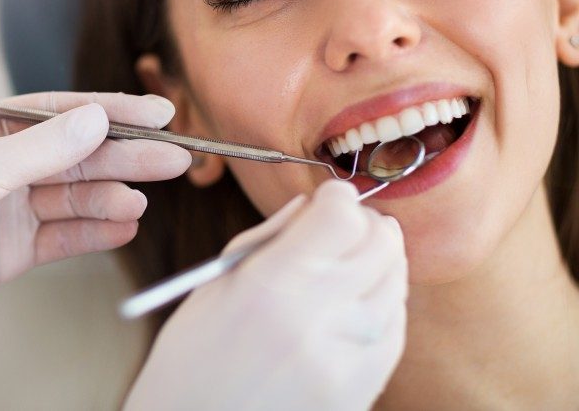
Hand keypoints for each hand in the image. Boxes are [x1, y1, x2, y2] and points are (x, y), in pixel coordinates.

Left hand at [0, 92, 190, 409]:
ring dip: (110, 197)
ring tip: (148, 199)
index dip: (111, 113)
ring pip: (70, 198)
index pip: (58, 113)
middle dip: (124, 156)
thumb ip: (40, 150)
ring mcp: (1, 209)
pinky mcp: (4, 252)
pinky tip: (123, 226)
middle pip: (73, 156)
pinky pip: (59, 237)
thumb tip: (96, 119)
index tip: (159, 113)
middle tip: (177, 159)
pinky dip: (91, 233)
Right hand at [124, 180, 407, 410]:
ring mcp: (346, 359)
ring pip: (395, 283)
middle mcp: (317, 318)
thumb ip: (268, 239)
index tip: (326, 198)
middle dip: (364, 222)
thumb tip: (312, 206)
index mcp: (271, 285)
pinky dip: (384, 303)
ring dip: (378, 260)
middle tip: (343, 223)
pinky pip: (394, 329)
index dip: (336, 197)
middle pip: (379, 243)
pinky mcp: (361, 390)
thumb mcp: (215, 286)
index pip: (341, 216)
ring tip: (349, 262)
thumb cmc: (190, 360)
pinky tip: (356, 301)